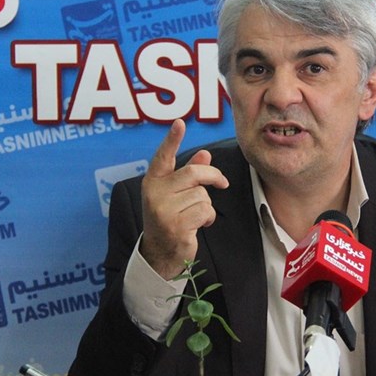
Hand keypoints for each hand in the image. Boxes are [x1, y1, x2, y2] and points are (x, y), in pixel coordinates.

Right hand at [139, 118, 229, 279]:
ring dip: (207, 205)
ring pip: (202, 195)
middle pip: (194, 173)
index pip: (163, 157)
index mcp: (153, 181)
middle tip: (223, 183)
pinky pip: (205, 211)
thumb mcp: (175, 195)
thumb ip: (188, 174)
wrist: (160, 253)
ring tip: (195, 216)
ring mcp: (163, 210)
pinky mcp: (176, 225)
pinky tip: (198, 225)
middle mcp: (154, 193)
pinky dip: (208, 218)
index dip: (172, 139)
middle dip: (213, 177)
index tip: (180, 122)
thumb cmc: (170, 218)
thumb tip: (205, 154)